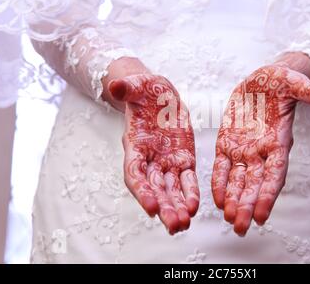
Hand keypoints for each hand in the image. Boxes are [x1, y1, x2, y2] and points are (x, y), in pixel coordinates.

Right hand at [108, 71, 198, 234]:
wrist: (158, 95)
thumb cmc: (143, 90)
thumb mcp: (136, 84)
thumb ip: (126, 87)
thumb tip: (115, 85)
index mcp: (134, 145)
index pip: (135, 173)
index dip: (141, 191)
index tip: (150, 207)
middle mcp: (149, 159)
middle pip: (154, 188)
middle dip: (163, 207)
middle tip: (174, 225)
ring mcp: (166, 161)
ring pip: (171, 189)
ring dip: (176, 207)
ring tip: (184, 224)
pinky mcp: (183, 159)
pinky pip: (187, 179)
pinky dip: (190, 193)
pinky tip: (194, 207)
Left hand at [211, 61, 309, 235]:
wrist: (263, 81)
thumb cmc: (282, 82)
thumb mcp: (296, 83)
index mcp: (279, 141)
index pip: (275, 173)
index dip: (268, 194)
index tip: (262, 215)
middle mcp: (262, 151)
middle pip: (255, 184)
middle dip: (248, 205)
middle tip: (240, 227)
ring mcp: (244, 149)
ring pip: (238, 180)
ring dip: (234, 199)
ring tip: (229, 219)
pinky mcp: (227, 142)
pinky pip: (222, 166)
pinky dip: (220, 182)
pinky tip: (217, 199)